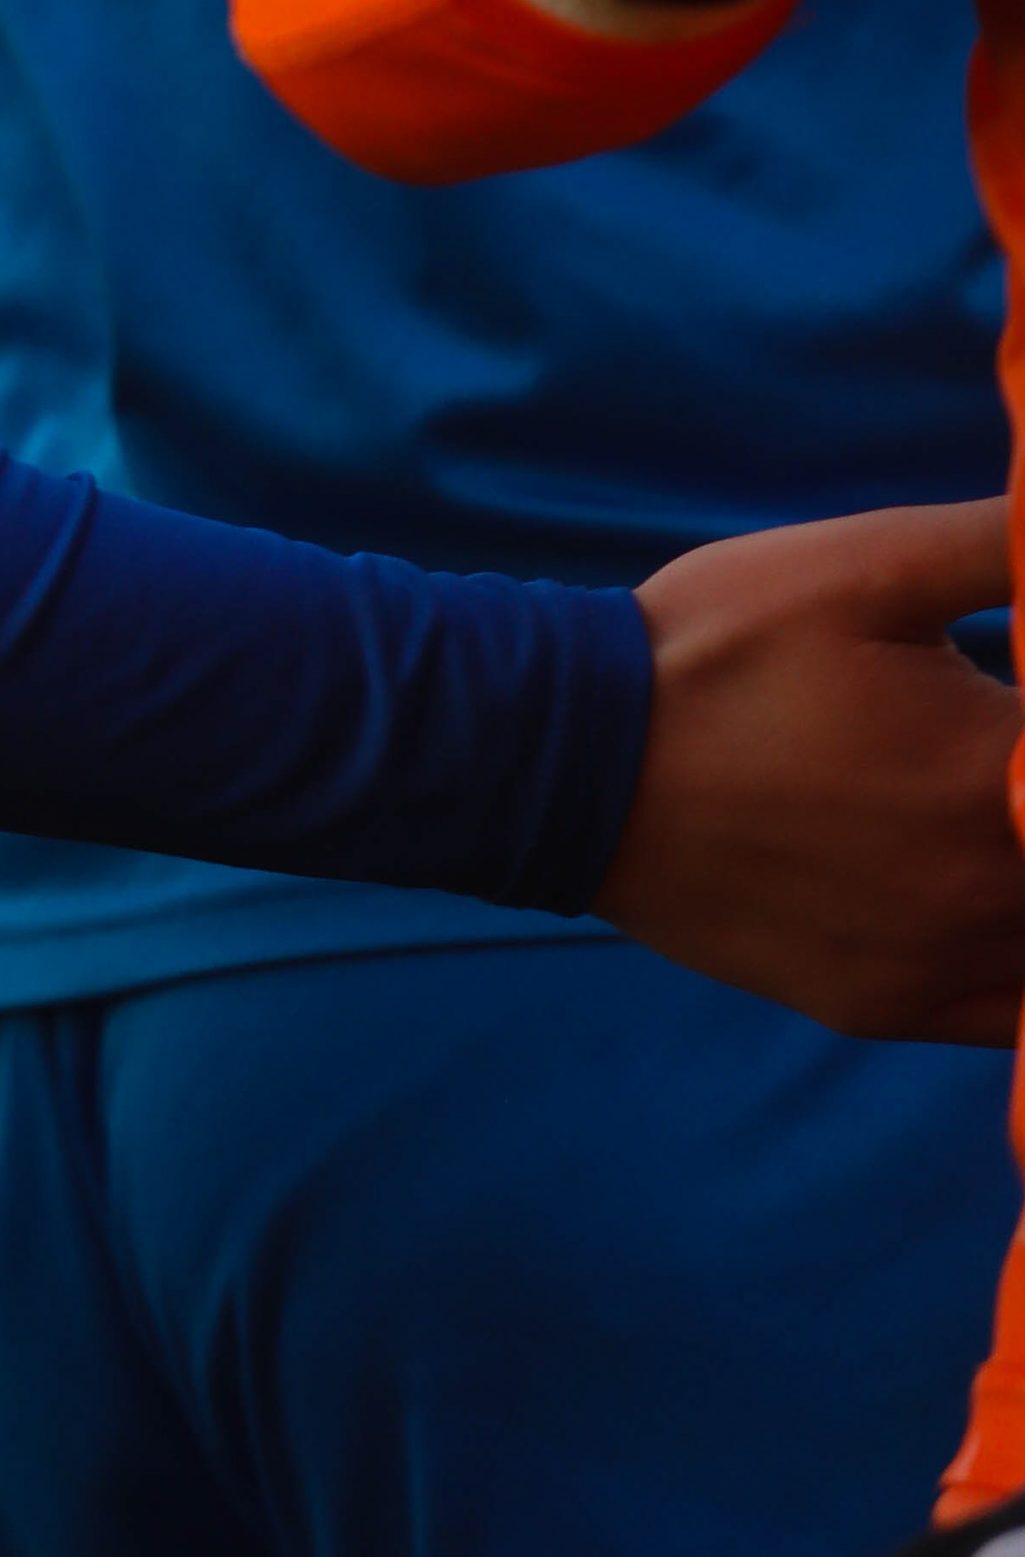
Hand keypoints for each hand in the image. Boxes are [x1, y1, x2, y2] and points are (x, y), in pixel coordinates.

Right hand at [597, 499, 1024, 1044]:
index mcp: (1006, 764)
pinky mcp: (889, 1004)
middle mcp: (995, 884)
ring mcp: (945, 959)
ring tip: (961, 800)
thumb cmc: (724, 647)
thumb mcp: (868, 563)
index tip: (1001, 686)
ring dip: (1022, 861)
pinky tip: (976, 896)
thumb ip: (1005, 545)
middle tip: (977, 745)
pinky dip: (1018, 962)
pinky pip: (1016, 1014)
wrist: (579, 762)